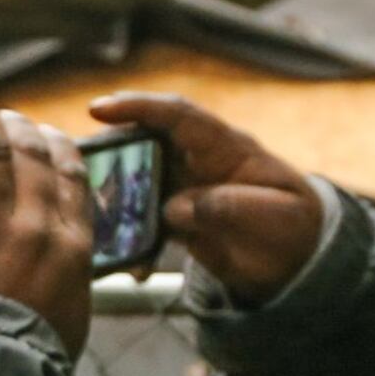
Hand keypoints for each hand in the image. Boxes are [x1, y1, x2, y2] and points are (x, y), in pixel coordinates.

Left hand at [0, 78, 95, 357]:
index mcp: (71, 247)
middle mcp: (35, 229)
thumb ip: (68, 277)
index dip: (56, 146)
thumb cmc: (29, 362)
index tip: (43, 132)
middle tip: (0, 112)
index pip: (71, 177)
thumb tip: (68, 262)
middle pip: (31, 156)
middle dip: (17, 124)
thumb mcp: (71, 316)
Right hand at [92, 91, 324, 304]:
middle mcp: (199, 162)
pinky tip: (134, 268)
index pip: (178, 116)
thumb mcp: (272, 217)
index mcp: (226, 148)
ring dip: (113, 199)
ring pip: (137, 184)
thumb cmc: (294, 227)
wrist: (301, 261)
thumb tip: (174, 207)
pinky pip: (145, 224)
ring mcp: (185, 190)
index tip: (99, 108)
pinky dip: (134, 243)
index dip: (138, 107)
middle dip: (108, 150)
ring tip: (87, 214)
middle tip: (73, 163)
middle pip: (144, 144)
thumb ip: (226, 207)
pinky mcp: (178, 221)